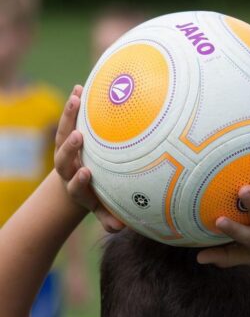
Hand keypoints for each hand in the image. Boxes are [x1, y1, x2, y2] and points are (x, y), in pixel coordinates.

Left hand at [54, 85, 124, 232]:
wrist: (78, 179)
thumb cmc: (96, 194)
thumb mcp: (102, 207)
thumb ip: (109, 217)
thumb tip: (121, 227)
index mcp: (76, 185)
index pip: (74, 184)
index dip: (78, 180)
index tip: (86, 173)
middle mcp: (67, 167)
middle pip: (62, 157)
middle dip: (69, 148)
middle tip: (78, 137)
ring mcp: (65, 149)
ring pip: (62, 133)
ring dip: (68, 117)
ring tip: (77, 99)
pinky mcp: (67, 134)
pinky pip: (68, 119)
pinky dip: (73, 106)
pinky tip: (80, 88)